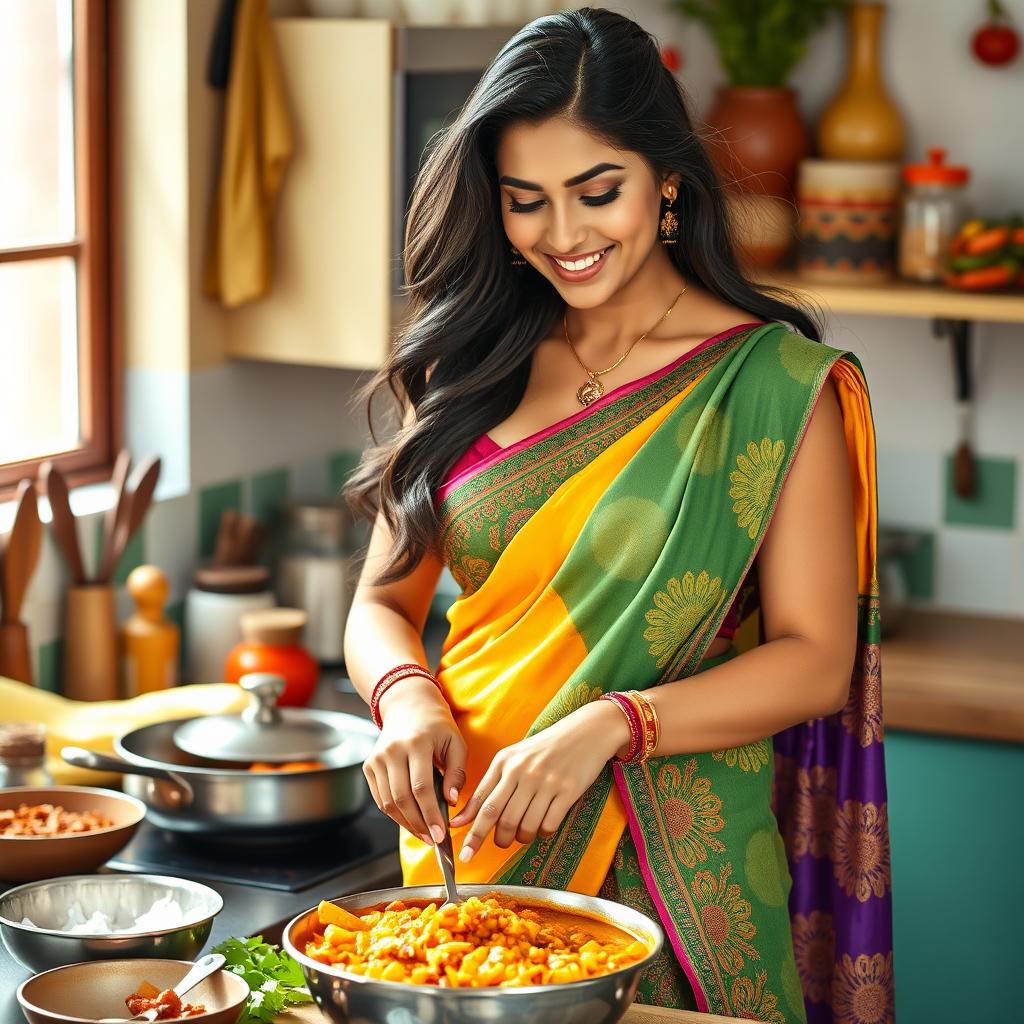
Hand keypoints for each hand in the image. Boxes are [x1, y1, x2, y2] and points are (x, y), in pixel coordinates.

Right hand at [362, 676, 466, 845]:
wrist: (408, 704)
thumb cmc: (437, 725)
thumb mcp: (456, 742)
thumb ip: (457, 772)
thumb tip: (451, 801)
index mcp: (416, 742)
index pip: (421, 787)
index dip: (430, 814)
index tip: (440, 834)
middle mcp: (392, 750)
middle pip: (401, 798)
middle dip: (418, 824)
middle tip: (433, 841)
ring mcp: (377, 758)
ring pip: (387, 802)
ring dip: (406, 823)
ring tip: (423, 834)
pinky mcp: (369, 765)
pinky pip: (379, 797)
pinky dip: (393, 814)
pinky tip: (409, 821)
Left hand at [450, 698, 629, 862]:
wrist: (586, 731)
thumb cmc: (546, 747)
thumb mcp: (514, 757)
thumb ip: (490, 785)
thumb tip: (464, 817)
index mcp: (505, 761)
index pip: (482, 802)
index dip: (471, 831)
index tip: (465, 851)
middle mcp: (522, 771)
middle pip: (499, 817)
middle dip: (495, 840)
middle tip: (500, 843)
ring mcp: (545, 781)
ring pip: (524, 826)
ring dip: (521, 838)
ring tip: (523, 833)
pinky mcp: (567, 791)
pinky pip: (548, 825)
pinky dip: (542, 833)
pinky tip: (543, 825)